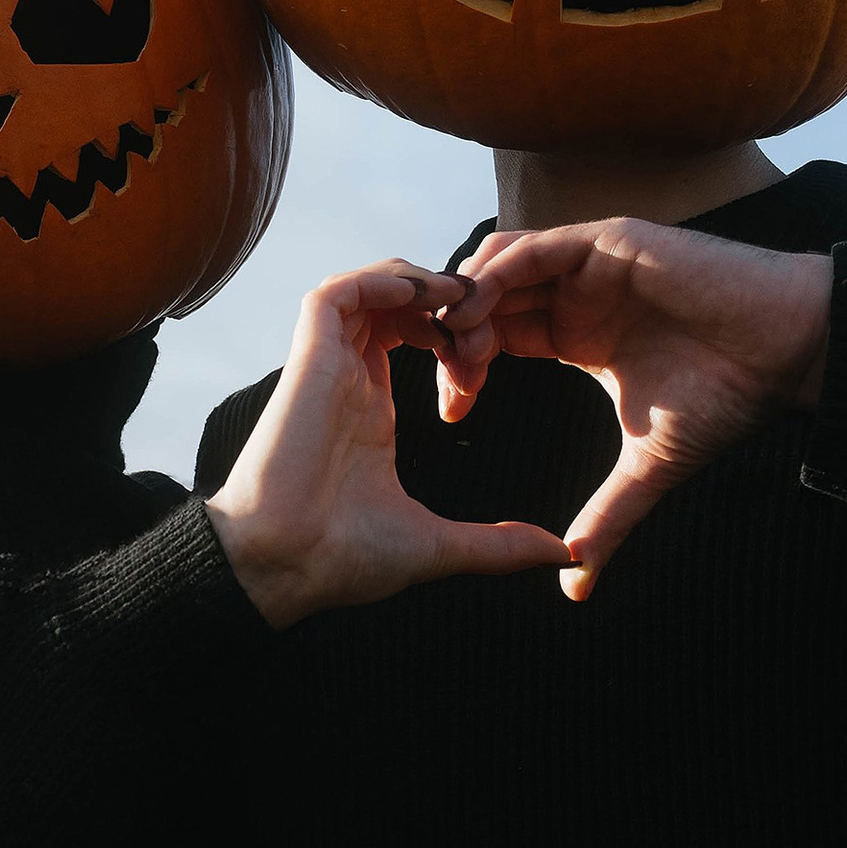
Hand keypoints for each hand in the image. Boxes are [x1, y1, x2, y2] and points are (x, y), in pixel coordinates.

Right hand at [206, 260, 569, 628]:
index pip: (411, 340)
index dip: (456, 336)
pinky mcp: (309, 357)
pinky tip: (423, 296)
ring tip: (462, 301)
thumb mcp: (439, 545)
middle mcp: (348, 379)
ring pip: (369, 290)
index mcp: (370, 408)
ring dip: (420, 285)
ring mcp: (327, 366)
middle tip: (484, 327)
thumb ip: (498, 544)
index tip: (490, 361)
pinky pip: (336, 293)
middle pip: (397, 308)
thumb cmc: (343, 558)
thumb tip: (559, 554)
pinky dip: (380, 281)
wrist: (286, 566)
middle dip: (447, 305)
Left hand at [441, 221, 833, 598]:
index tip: (453, 413)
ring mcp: (591, 263)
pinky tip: (484, 309)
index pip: (495, 337)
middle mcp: (576, 293)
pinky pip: (535, 245)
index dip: (463, 368)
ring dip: (470, 302)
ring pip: (499, 266)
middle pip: (486, 299)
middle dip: (455, 335)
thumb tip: (574, 587)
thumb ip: (605, 517)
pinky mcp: (611, 241)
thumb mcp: (648, 466)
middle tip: (452, 383)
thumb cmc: (729, 396)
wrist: (788, 351)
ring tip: (464, 350)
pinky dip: (499, 272)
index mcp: (575, 333)